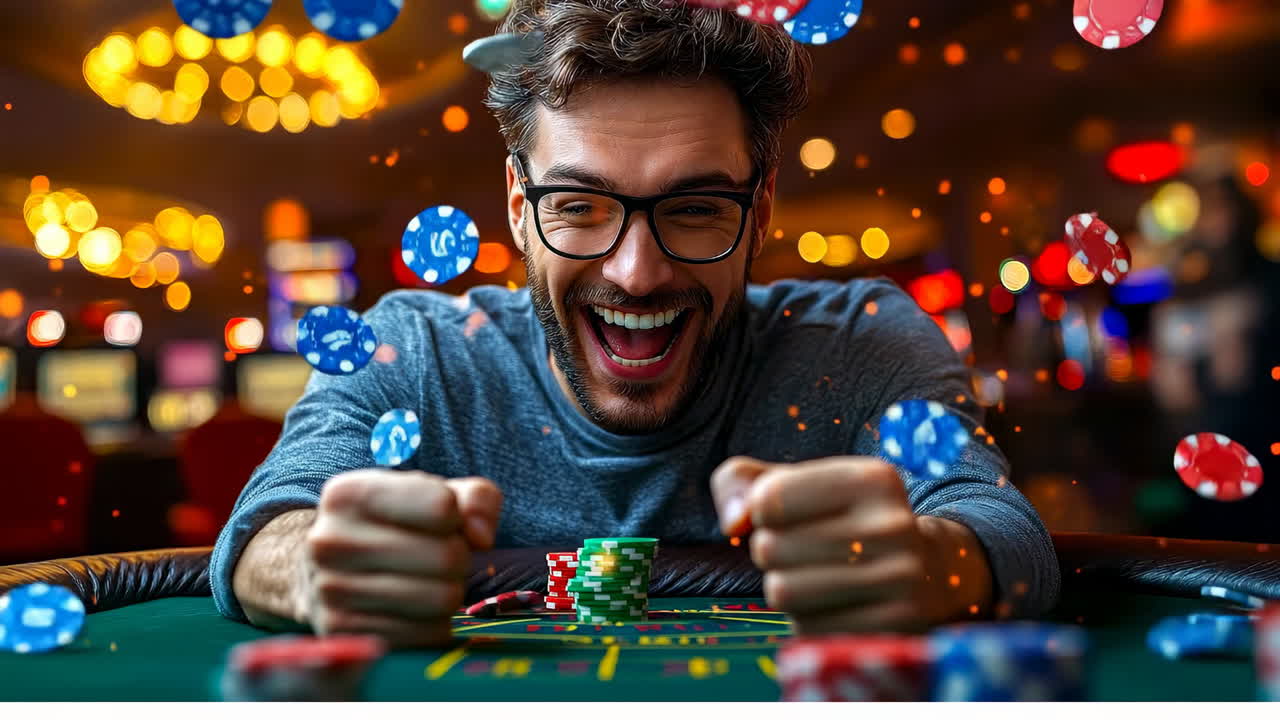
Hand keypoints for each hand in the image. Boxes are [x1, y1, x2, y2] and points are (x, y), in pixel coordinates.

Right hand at [296, 469, 502, 646]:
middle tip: (439, 557)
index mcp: (349, 493)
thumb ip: (476, 499)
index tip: (440, 520)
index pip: (442, 506)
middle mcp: (329, 541)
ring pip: (441, 598)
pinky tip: (414, 611)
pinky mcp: (344, 634)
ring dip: (449, 592)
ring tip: (426, 581)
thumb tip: (481, 539)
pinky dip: (436, 624)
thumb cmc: (396, 526)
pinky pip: (428, 635)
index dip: (456, 516)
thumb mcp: (436, 494)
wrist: (329, 571)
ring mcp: (331, 591)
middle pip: (446, 556)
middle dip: (458, 557)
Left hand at [711, 455, 989, 632]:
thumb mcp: (801, 484)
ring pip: (782, 591)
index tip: (790, 515)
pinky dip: (808, 620)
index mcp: (872, 478)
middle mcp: (893, 525)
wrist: (933, 572)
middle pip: (769, 547)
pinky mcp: (893, 628)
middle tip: (804, 552)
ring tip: (817, 577)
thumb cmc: (844, 522)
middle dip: (771, 553)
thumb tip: (734, 522)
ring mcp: (900, 580)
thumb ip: (741, 482)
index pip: (769, 498)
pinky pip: (806, 629)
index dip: (761, 512)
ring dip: (785, 588)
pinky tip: (838, 606)